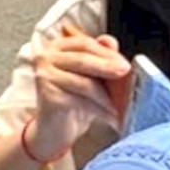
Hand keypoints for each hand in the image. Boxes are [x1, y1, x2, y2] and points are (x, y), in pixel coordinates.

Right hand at [26, 24, 131, 160]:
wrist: (54, 128)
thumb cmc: (73, 99)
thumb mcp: (90, 74)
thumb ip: (100, 56)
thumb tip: (111, 41)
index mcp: (56, 46)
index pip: (85, 44)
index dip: (107, 53)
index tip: (125, 64)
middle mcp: (45, 57)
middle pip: (83, 60)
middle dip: (108, 68)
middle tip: (126, 73)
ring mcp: (44, 75)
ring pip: (83, 82)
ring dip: (106, 95)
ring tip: (120, 104)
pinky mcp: (47, 95)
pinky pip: (80, 100)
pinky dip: (98, 109)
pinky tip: (109, 116)